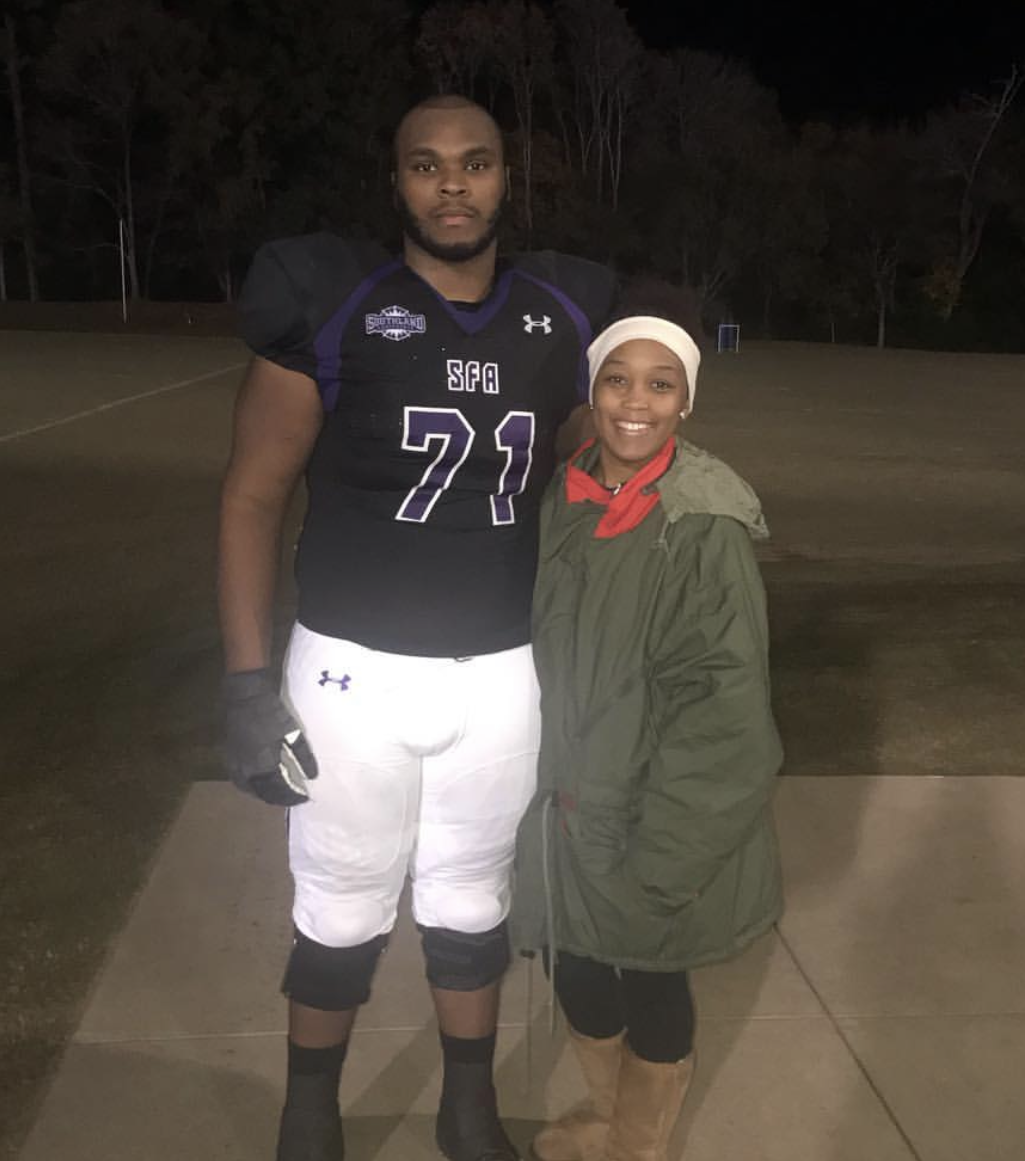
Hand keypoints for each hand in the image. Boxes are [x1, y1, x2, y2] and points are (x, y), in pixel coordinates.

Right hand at [223, 669, 317, 805]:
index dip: (292, 797)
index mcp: (262, 765)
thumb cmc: (270, 712)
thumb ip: (303, 755)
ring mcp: (233, 764)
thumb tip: (313, 776)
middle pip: (262, 793)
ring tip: (276, 794)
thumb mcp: (292, 732)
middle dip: (278, 798)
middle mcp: (245, 770)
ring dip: (262, 794)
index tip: (303, 798)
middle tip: (291, 798)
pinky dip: (249, 786)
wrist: (242, 695)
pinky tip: (257, 782)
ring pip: (247, 788)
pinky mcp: (227, 756)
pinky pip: (237, 779)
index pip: (279, 790)